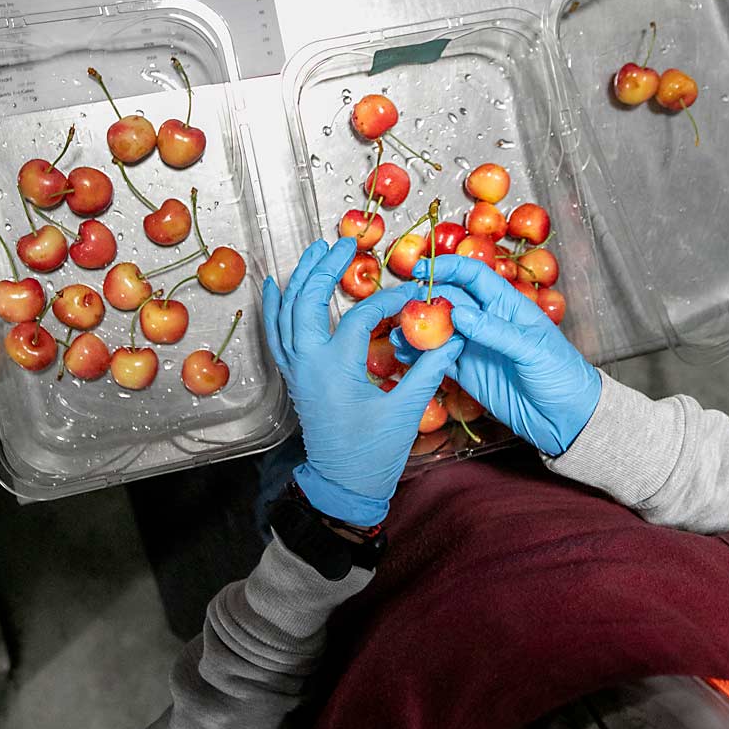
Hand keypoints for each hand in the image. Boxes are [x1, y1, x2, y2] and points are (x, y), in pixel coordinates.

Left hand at [263, 239, 462, 525]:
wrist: (343, 486)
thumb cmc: (374, 453)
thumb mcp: (407, 411)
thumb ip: (428, 368)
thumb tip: (454, 335)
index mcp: (336, 367)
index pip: (361, 317)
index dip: (389, 300)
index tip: (414, 294)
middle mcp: (309, 362)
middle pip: (309, 301)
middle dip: (325, 268)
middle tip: (345, 243)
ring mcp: (297, 370)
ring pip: (287, 314)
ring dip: (299, 279)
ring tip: (312, 251)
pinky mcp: (295, 377)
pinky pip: (277, 336)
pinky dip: (275, 309)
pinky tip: (276, 287)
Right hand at [394, 255, 600, 455]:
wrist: (566, 418)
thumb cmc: (562, 375)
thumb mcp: (532, 349)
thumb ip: (495, 331)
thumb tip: (458, 312)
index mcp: (507, 305)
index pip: (472, 277)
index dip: (447, 268)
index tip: (421, 270)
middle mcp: (487, 321)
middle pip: (449, 300)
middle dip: (424, 299)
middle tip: (401, 307)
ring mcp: (476, 347)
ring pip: (439, 330)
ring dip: (417, 329)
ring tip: (396, 333)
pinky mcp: (468, 373)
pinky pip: (439, 359)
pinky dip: (420, 357)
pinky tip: (404, 356)